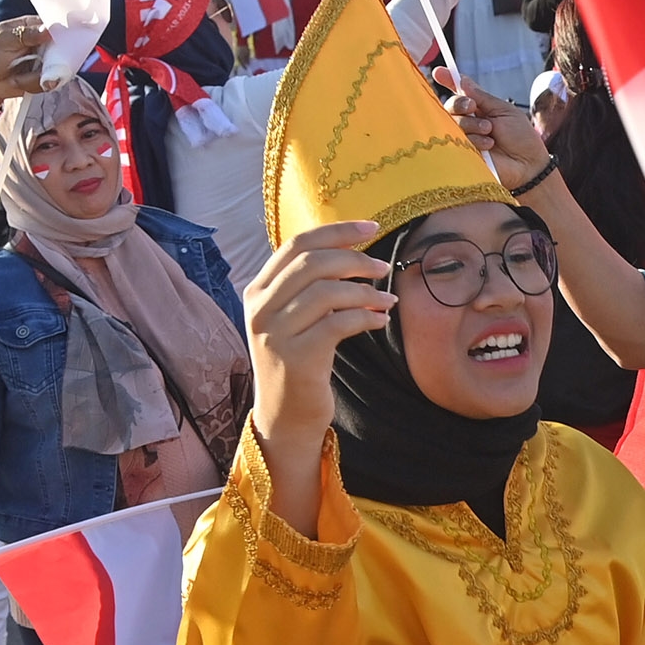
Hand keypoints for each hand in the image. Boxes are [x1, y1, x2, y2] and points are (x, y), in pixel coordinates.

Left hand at [0, 16, 51, 110]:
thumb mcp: (4, 39)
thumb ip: (27, 34)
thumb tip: (49, 29)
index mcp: (30, 26)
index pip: (52, 24)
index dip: (59, 31)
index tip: (63, 39)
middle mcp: (40, 43)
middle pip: (60, 47)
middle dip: (51, 58)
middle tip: (37, 63)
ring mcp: (43, 60)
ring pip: (56, 66)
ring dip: (35, 74)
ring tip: (15, 76)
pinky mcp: (42, 77)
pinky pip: (48, 81)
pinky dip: (31, 83)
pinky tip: (17, 82)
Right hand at [246, 220, 393, 457]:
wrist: (285, 417)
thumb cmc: (299, 362)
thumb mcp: (294, 318)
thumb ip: (309, 286)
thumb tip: (352, 251)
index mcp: (258, 291)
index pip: (297, 244)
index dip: (337, 231)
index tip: (371, 228)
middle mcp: (260, 309)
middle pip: (313, 262)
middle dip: (355, 259)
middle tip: (383, 267)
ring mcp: (275, 334)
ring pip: (327, 291)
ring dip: (366, 291)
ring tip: (386, 299)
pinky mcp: (296, 358)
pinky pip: (338, 323)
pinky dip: (365, 317)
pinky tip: (379, 320)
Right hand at [444, 74, 550, 187]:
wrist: (528, 165)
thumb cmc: (521, 138)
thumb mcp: (504, 110)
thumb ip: (481, 97)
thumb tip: (462, 80)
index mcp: (479, 109)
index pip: (460, 93)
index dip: (448, 81)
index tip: (439, 72)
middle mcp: (469, 123)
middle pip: (450, 107)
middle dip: (460, 104)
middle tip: (472, 108)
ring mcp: (464, 140)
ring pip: (452, 123)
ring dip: (472, 124)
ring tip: (490, 132)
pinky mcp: (462, 156)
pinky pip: (456, 142)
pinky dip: (474, 140)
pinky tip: (488, 145)